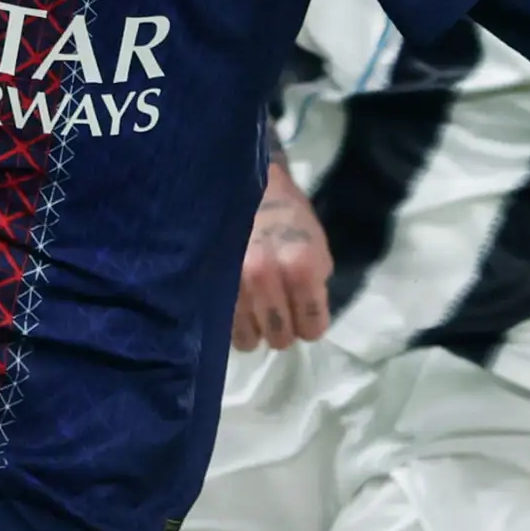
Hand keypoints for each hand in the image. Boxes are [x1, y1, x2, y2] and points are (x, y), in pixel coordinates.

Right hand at [232, 160, 332, 350]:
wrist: (248, 191)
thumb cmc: (289, 219)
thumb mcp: (318, 248)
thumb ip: (315, 288)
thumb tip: (305, 321)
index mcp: (300, 267)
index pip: (312, 328)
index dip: (311, 324)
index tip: (305, 315)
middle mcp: (266, 277)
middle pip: (280, 338)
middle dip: (284, 328)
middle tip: (280, 310)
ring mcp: (235, 283)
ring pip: (250, 339)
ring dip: (256, 329)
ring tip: (257, 308)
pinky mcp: (211, 285)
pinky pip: (227, 327)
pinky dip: (235, 323)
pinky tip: (240, 304)